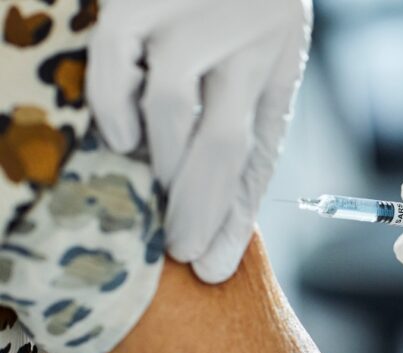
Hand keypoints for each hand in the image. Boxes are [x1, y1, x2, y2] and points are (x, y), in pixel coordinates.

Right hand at [87, 0, 311, 282]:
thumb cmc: (248, 15)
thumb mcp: (266, 69)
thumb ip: (246, 141)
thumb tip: (220, 249)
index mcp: (277, 61)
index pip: (256, 156)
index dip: (231, 218)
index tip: (210, 267)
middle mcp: (244, 39)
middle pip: (222, 142)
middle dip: (197, 210)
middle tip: (180, 249)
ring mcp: (192, 16)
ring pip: (172, 106)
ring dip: (161, 166)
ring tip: (155, 193)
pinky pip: (116, 55)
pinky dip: (113, 105)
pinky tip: (124, 140)